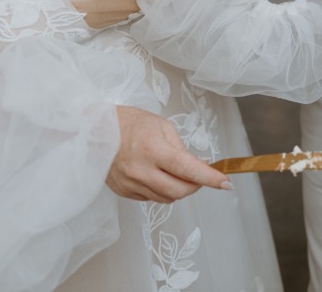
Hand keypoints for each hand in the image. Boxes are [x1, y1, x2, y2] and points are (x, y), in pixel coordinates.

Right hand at [107, 106, 230, 202]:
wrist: (96, 131)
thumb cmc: (131, 123)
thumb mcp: (162, 127)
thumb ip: (181, 149)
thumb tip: (200, 165)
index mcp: (154, 150)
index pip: (188, 169)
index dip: (210, 178)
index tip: (226, 183)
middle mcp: (141, 171)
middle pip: (179, 191)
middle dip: (196, 186)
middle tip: (201, 176)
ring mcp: (130, 184)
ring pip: (166, 199)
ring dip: (180, 190)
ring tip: (179, 174)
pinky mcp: (123, 192)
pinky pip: (150, 198)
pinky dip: (162, 191)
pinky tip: (159, 177)